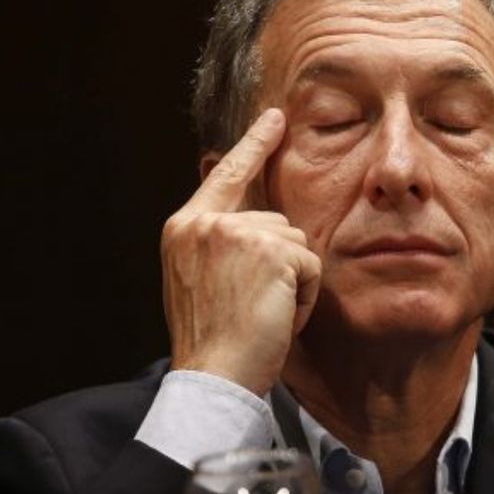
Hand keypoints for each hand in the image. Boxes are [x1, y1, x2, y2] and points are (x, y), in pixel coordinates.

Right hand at [161, 108, 320, 394]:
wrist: (212, 376)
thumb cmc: (211, 341)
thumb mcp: (200, 281)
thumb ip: (220, 244)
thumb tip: (264, 221)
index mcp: (184, 228)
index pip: (227, 174)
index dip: (254, 145)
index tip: (276, 118)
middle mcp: (206, 222)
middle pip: (275, 222)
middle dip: (279, 265)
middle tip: (251, 308)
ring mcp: (236, 233)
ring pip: (296, 244)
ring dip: (291, 283)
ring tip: (261, 315)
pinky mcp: (270, 251)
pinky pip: (310, 265)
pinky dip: (304, 296)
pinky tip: (277, 318)